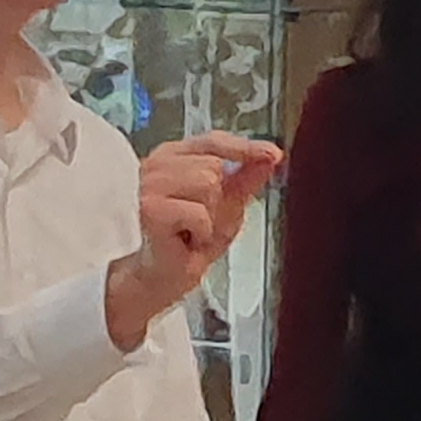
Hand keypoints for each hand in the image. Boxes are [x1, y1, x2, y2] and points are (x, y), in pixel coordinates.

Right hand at [112, 135, 286, 348]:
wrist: (158, 280)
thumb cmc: (183, 243)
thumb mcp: (225, 206)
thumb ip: (246, 178)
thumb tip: (270, 155)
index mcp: (173, 157)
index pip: (213, 141)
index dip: (244, 148)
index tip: (271, 153)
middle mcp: (156, 165)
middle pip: (213, 166)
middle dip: (217, 200)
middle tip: (198, 222)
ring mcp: (149, 185)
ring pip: (207, 185)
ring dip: (209, 217)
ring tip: (191, 231)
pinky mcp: (149, 209)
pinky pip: (199, 212)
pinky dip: (200, 233)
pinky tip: (183, 241)